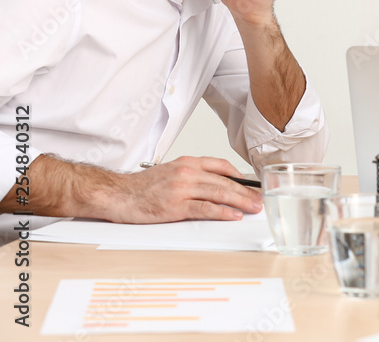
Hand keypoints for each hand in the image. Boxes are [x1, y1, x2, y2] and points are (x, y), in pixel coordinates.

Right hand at [108, 156, 262, 223]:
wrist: (117, 194)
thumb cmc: (142, 187)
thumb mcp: (171, 172)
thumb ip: (192, 176)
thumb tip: (216, 186)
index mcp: (187, 162)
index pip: (221, 165)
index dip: (240, 176)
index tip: (252, 185)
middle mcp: (187, 172)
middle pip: (225, 181)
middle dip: (246, 191)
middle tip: (260, 199)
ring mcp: (182, 188)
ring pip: (219, 193)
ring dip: (240, 202)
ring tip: (253, 208)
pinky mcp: (175, 206)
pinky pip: (204, 208)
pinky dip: (222, 212)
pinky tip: (233, 215)